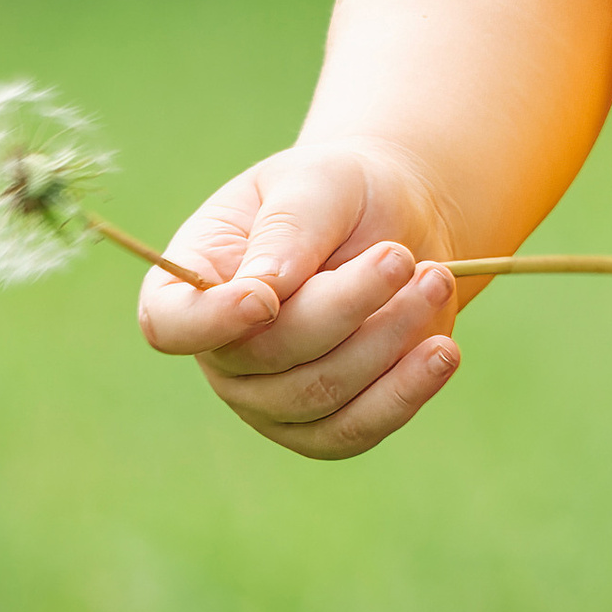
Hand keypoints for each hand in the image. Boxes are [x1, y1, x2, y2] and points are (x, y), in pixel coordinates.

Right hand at [135, 138, 466, 457]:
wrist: (397, 227)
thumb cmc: (341, 195)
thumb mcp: (317, 182)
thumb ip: (289, 228)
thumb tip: (264, 287)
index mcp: (193, 282)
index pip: (171, 324)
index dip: (210, 322)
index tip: (265, 298)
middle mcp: (222, 350)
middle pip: (267, 356)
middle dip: (345, 307)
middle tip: (402, 257)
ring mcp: (269, 398)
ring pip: (319, 393)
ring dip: (386, 339)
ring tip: (435, 280)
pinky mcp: (324, 425)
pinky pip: (354, 430)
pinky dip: (403, 393)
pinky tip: (441, 351)